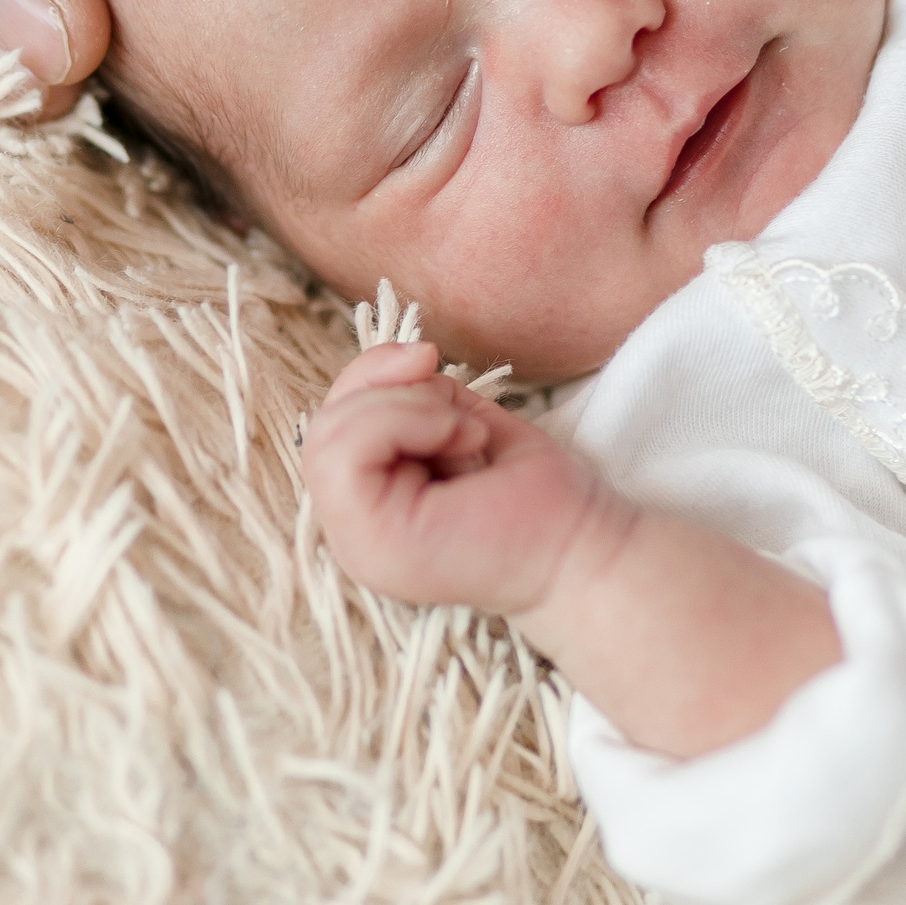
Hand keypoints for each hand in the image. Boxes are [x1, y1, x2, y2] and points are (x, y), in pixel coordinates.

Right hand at [302, 342, 627, 615]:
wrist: (582, 552)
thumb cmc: (531, 496)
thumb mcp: (456, 420)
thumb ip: (411, 392)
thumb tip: (410, 353)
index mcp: (367, 507)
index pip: (330, 422)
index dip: (373, 375)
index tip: (434, 365)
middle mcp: (351, 532)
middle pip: (324, 424)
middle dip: (391, 389)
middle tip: (459, 414)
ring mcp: (356, 544)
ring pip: (330, 436)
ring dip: (409, 407)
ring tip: (465, 434)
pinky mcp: (372, 545)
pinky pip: (346, 455)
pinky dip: (406, 421)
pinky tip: (463, 442)